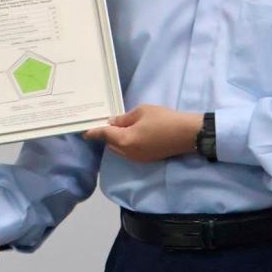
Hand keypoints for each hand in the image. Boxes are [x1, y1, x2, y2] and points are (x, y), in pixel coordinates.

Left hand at [83, 105, 201, 161]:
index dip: (93, 132)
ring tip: (117, 127)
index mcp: (124, 140)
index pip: (104, 135)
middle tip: (105, 123)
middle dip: (106, 135)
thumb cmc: (163, 119)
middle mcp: (128, 152)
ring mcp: (137, 158)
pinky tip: (130, 134)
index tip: (84, 131)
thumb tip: (112, 123)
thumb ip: (123, 119)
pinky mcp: (146, 159)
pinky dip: (125, 144)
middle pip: (110, 144)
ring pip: (119, 150)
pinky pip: (128, 152)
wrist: (187, 134)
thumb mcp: (141, 112)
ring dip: (116, 141)